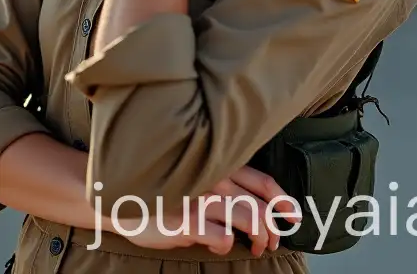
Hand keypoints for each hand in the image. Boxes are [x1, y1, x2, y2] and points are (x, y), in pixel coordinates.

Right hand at [117, 165, 296, 255]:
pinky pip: (221, 237)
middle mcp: (214, 179)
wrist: (122, 195)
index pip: (262, 181)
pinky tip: (221, 244)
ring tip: (256, 247)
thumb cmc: (163, 188)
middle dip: (273, 228)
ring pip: (248, 219)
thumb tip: (252, 206)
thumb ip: (221, 185)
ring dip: (259, 238)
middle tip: (272, 242)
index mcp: (219, 167)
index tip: (294, 215)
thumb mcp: (195, 179)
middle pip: (260, 205)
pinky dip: (227, 244)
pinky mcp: (187, 221)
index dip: (283, 200)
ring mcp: (201, 199)